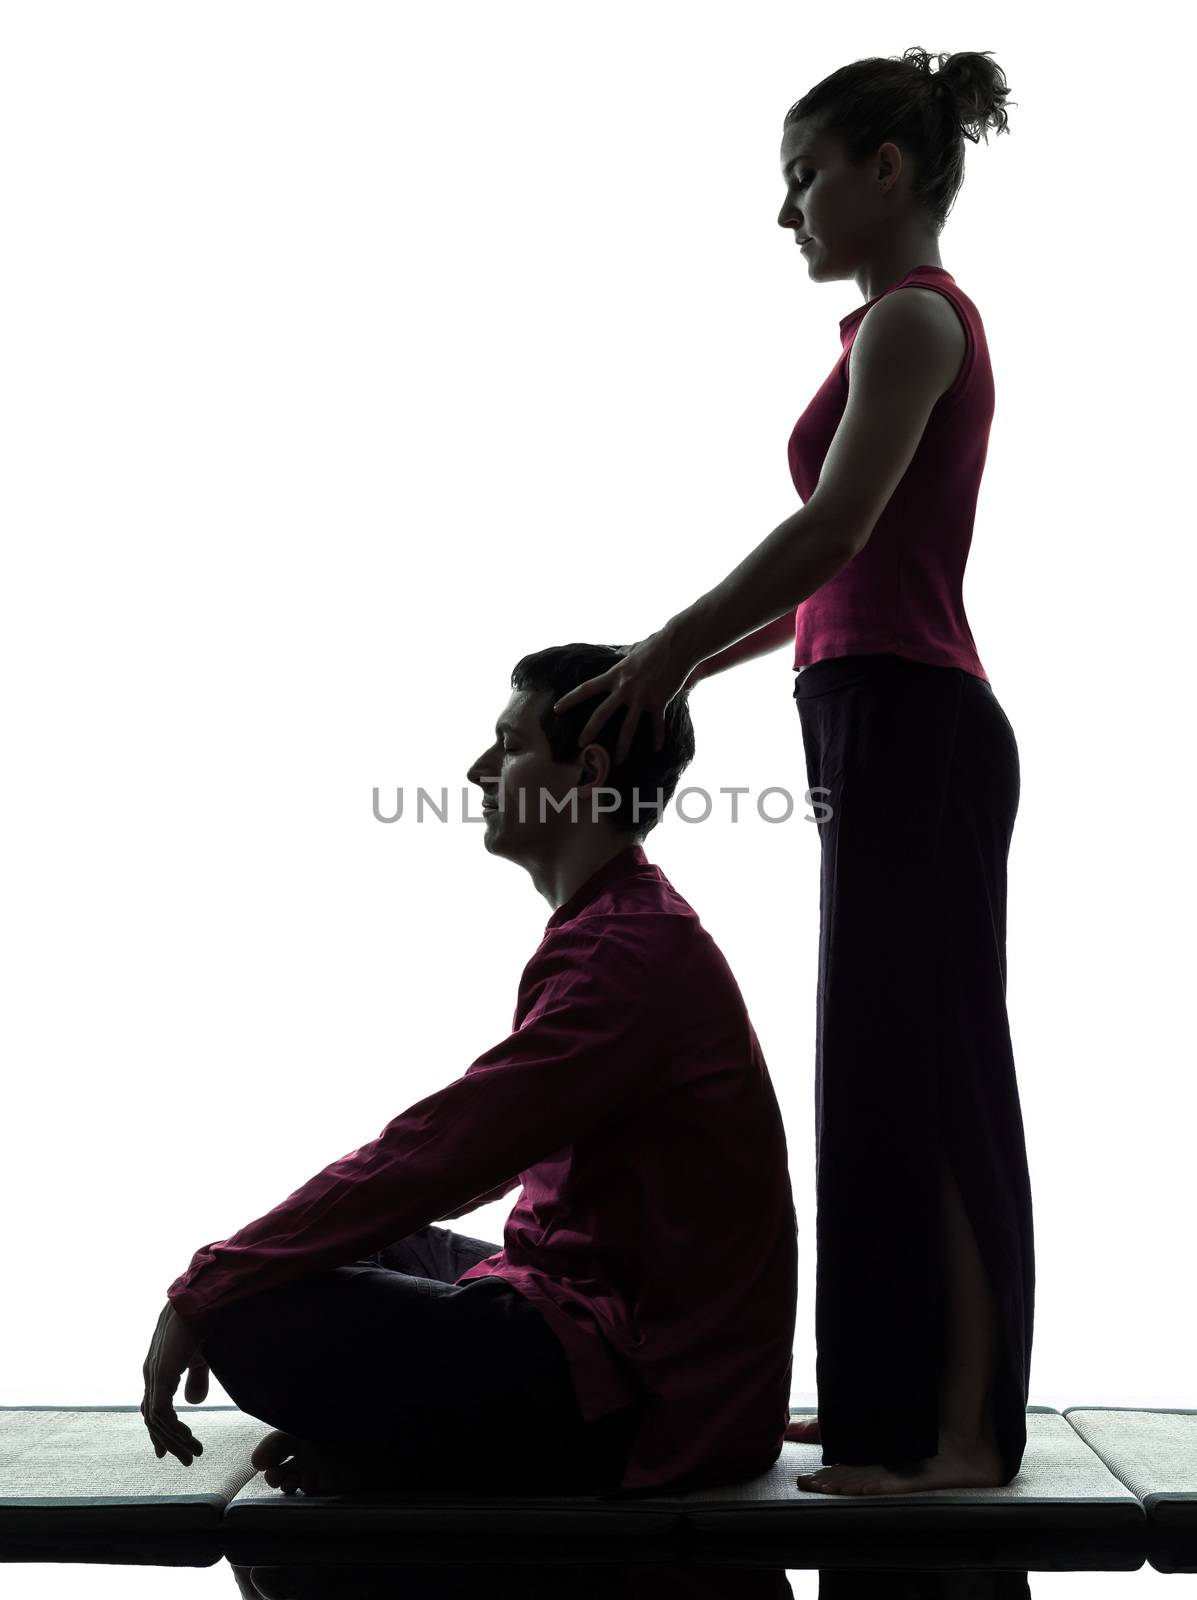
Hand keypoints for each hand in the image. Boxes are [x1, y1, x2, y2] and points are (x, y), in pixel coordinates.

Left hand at [141, 1300, 208, 1465]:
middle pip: (152, 1418)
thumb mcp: (199, 1358)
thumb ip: (195, 1379)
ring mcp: (153, 1376)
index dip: (160, 1430)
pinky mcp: (160, 1376)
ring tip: (192, 1453)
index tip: (167, 1450)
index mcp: (157, 1369)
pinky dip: (172, 1428)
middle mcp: (150, 1375)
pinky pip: (161, 1412)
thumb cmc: (200, 1325)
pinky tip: (187, 1436)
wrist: (199, 1303)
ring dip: (174, 1439)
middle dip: (168, 1440)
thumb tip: (192, 1403)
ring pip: (157, 1420)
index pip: (153, 1407)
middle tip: (184, 1459)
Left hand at [551, 626, 696, 766]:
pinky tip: (657, 749)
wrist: (677, 644)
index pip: (587, 688)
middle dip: (590, 730)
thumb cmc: (656, 644)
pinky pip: (657, 724)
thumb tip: (619, 653)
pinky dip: (658, 737)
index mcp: (615, 674)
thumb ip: (624, 655)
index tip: (557, 709)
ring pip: (628, 726)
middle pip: (603, 713)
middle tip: (580, 745)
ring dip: (623, 746)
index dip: (570, 699)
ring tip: (617, 761)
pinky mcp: (659, 701)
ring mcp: (642, 696)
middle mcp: (625, 688)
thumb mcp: (633, 650)